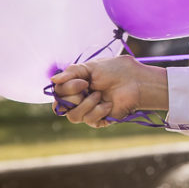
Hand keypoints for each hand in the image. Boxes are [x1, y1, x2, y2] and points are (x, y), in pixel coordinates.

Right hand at [50, 55, 167, 127]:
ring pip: (74, 116)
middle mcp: (80, 100)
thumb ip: (71, 72)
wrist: (135, 79)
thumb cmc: (115, 71)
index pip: (57, 94)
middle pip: (61, 106)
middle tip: (89, 86)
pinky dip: (98, 110)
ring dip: (86, 104)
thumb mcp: (90, 67)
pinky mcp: (100, 120)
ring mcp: (89, 111)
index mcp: (76, 86)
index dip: (65, 89)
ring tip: (99, 94)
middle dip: (74, 95)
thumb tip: (53, 80)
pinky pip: (89, 120)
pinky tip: (108, 104)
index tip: (83, 80)